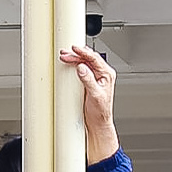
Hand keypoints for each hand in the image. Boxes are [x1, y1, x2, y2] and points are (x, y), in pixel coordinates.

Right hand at [58, 45, 120, 163]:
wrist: (97, 122)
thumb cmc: (100, 111)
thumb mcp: (95, 95)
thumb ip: (88, 80)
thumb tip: (82, 68)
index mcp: (107, 74)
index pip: (95, 59)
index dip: (84, 52)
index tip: (75, 49)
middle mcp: (102, 74)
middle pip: (88, 59)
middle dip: (76, 55)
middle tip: (65, 54)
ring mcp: (95, 77)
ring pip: (84, 62)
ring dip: (74, 59)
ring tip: (64, 57)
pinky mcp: (88, 81)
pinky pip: (81, 69)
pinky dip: (74, 65)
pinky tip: (68, 64)